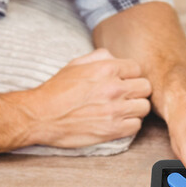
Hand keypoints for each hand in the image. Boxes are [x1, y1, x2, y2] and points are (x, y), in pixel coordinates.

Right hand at [18, 48, 151, 146]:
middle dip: (136, 90)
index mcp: (106, 69)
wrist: (40, 116)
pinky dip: (130, 124)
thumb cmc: (57, 89)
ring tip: (122, 109)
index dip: (130, 75)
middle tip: (125, 95)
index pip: (138, 68)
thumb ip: (100, 56)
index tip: (123, 81)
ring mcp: (115, 110)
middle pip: (145, 87)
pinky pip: (136, 126)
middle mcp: (114, 88)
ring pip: (144, 107)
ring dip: (135, 108)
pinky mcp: (112, 130)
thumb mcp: (76, 63)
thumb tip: (116, 57)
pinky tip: (118, 121)